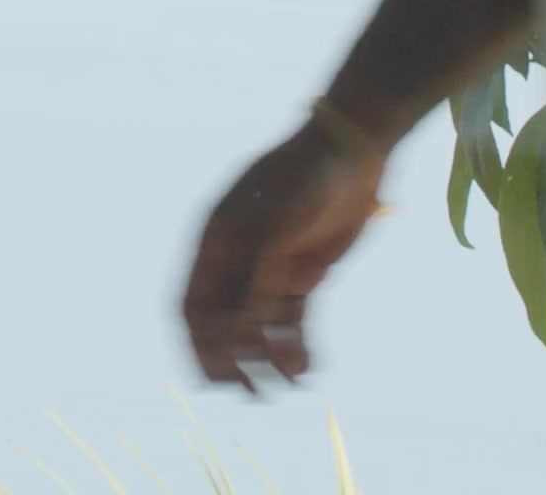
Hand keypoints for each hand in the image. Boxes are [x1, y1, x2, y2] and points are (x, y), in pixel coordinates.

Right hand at [179, 120, 387, 390]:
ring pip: (261, 326)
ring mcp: (271, 268)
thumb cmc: (305, 179)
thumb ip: (258, 282)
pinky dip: (298, 344)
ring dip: (270, 358)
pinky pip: (294, 320)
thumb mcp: (277, 229)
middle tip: (251, 394)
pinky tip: (308, 367)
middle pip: (225, 323)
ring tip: (290, 384)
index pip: (193, 305)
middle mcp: (238, 260)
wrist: (353, 150)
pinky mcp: (304, 273)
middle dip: (235, 361)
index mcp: (216, 243)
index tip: (213, 380)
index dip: (198, 345)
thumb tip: (240, 338)